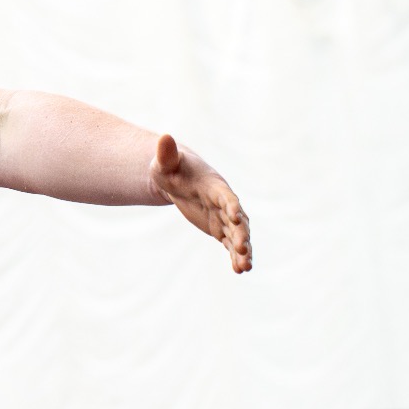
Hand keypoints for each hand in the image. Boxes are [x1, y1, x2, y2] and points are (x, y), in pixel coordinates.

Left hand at [150, 134, 251, 272]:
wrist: (176, 178)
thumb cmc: (170, 167)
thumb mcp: (164, 162)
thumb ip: (166, 153)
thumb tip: (163, 137)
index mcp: (213, 186)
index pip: (226, 196)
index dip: (231, 206)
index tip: (235, 218)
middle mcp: (224, 202)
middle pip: (237, 219)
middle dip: (240, 233)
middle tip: (241, 249)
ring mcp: (223, 217)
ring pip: (237, 235)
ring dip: (242, 250)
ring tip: (245, 267)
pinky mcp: (220, 228)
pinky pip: (230, 244)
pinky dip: (235, 256)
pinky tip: (240, 271)